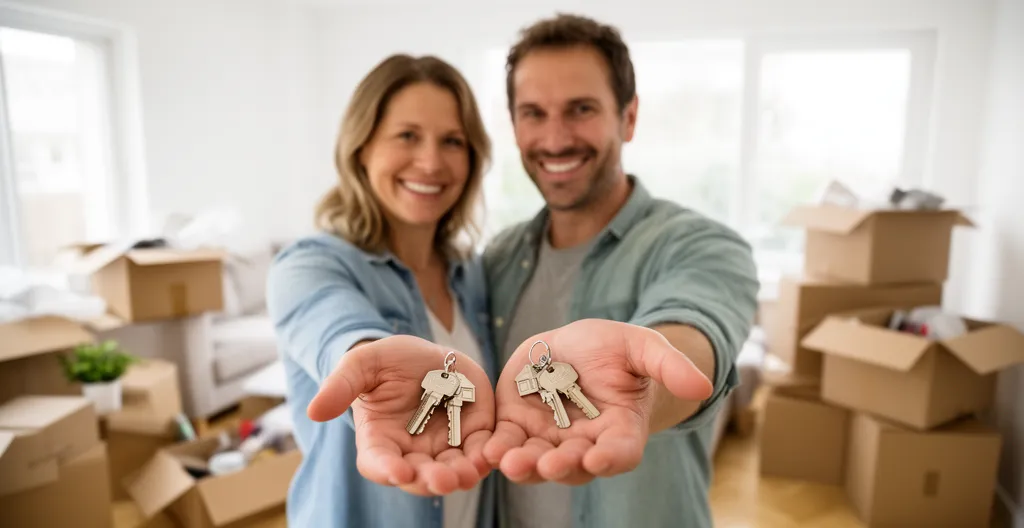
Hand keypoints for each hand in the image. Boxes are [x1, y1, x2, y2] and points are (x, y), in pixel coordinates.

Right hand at [307, 335, 494, 495]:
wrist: (428, 354)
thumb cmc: (388, 361)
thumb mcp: (363, 364)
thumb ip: (341, 385)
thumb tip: (313, 411)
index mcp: (379, 440)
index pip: (377, 463)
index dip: (386, 469)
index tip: (396, 471)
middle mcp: (411, 453)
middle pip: (418, 477)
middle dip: (430, 480)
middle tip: (442, 479)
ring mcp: (443, 449)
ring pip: (451, 472)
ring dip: (460, 476)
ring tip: (468, 473)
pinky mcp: (473, 436)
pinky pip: (480, 454)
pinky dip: (484, 458)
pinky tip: (489, 456)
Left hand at [483, 319, 712, 484]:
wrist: (575, 345)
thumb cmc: (616, 349)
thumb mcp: (642, 347)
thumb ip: (669, 366)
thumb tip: (704, 385)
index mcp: (620, 430)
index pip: (620, 452)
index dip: (611, 457)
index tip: (600, 458)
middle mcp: (584, 444)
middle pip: (574, 465)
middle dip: (560, 465)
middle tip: (548, 464)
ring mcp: (548, 439)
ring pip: (536, 461)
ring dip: (522, 465)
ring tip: (509, 461)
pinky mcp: (517, 427)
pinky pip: (505, 445)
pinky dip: (495, 450)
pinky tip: (485, 450)